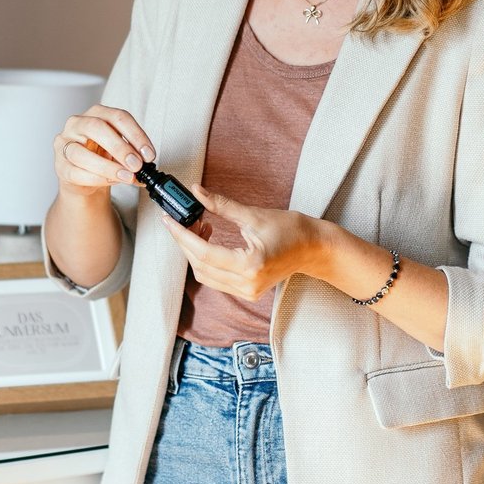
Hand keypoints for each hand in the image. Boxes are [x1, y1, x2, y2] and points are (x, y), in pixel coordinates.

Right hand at [52, 104, 155, 198]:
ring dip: (107, 167)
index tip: (149, 154)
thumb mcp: (121, 152)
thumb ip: (133, 156)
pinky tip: (110, 181)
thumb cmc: (102, 157)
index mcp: (97, 114)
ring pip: (81, 153)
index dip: (136, 135)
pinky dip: (96, 179)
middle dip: (120, 147)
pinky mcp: (60, 165)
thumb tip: (147, 169)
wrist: (83, 177)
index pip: (118, 117)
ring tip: (126, 176)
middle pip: (97, 127)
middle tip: (136, 164)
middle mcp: (78, 123)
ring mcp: (64, 143)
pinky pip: (75, 172)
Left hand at [158, 182, 322, 301]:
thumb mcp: (254, 214)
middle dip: (186, 243)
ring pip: (205, 275)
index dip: (183, 236)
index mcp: (250, 265)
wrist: (313, 248)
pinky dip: (206, 261)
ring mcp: (247, 291)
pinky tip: (209, 241)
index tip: (170, 222)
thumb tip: (197, 192)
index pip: (204, 253)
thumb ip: (221, 205)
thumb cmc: (291, 230)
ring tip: (199, 228)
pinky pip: (216, 280)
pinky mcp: (247, 291)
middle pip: (200, 266)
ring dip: (195, 253)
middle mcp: (247, 284)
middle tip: (182, 220)